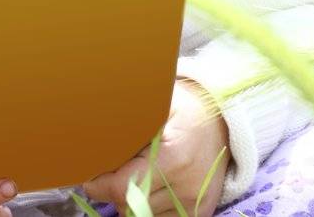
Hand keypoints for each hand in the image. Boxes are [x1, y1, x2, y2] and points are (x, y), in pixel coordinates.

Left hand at [83, 80, 229, 216]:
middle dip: (114, 191)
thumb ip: (126, 124)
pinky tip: (151, 187)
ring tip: (135, 175)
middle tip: (111, 171)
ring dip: (131, 200)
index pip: (122, 188)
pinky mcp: (198, 214)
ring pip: (143, 216)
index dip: (99, 184)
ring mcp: (194, 205)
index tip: (91, 175)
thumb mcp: (155, 106)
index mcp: (174, 159)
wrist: (222, 124)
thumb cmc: (182, 110)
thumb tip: (93, 138)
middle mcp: (187, 188)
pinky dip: (149, 207)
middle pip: (130, 206)